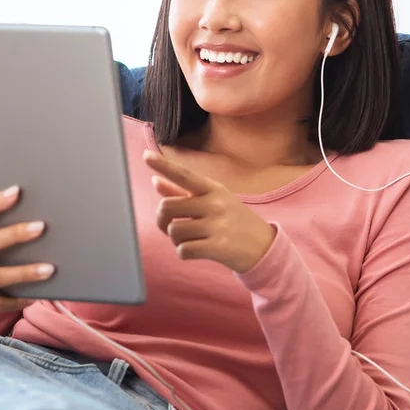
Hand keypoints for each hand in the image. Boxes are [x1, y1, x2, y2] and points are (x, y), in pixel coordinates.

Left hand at [144, 150, 275, 273]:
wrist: (263, 247)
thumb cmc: (232, 221)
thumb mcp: (214, 201)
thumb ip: (183, 192)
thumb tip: (155, 181)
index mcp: (214, 189)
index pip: (184, 175)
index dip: (164, 165)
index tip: (146, 156)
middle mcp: (216, 203)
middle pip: (166, 207)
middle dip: (162, 220)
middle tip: (172, 226)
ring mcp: (218, 225)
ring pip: (173, 231)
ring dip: (176, 239)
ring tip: (191, 239)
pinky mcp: (218, 247)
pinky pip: (183, 250)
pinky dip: (184, 253)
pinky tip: (196, 250)